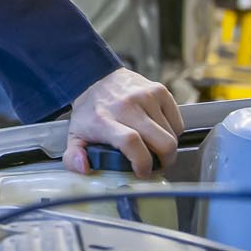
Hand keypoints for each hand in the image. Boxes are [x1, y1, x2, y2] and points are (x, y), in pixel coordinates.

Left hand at [63, 68, 182, 176]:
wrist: (96, 78)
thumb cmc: (90, 111)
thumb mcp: (75, 135)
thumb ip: (73, 157)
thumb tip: (84, 169)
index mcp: (104, 120)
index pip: (131, 142)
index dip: (142, 163)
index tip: (142, 172)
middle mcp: (127, 106)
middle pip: (162, 141)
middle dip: (164, 161)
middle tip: (156, 165)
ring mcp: (145, 96)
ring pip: (172, 134)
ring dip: (167, 147)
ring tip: (155, 147)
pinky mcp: (159, 91)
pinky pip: (178, 122)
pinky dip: (172, 132)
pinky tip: (158, 132)